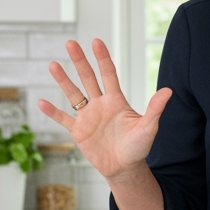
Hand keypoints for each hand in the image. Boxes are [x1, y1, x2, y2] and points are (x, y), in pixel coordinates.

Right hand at [36, 39, 173, 179]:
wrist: (125, 168)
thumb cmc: (138, 148)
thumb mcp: (148, 127)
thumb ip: (155, 109)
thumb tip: (169, 90)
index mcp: (116, 100)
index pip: (108, 74)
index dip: (102, 58)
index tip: (96, 42)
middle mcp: (100, 104)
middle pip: (88, 78)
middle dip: (79, 61)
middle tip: (70, 43)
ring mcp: (88, 117)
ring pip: (73, 94)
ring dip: (63, 80)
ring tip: (53, 65)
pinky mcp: (78, 131)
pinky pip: (63, 119)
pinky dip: (53, 112)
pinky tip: (41, 102)